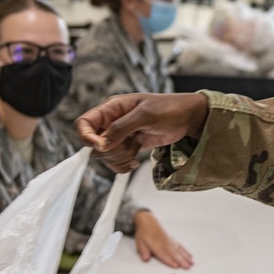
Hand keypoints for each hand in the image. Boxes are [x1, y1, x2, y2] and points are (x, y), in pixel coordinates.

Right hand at [76, 93, 208, 172]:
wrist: (188, 119)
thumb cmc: (169, 109)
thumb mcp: (146, 115)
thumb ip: (122, 128)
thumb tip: (101, 144)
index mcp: (112, 108)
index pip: (84, 123)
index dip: (86, 136)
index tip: (100, 146)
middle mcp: (112, 122)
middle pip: (94, 145)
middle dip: (111, 151)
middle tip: (130, 145)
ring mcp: (120, 136)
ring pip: (105, 156)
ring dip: (119, 158)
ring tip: (136, 150)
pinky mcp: (129, 147)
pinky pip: (116, 162)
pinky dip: (123, 165)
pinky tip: (135, 161)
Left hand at [133, 211, 193, 268]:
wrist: (148, 221)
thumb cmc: (143, 233)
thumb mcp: (139, 242)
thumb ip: (143, 251)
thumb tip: (145, 259)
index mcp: (156, 245)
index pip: (164, 254)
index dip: (170, 260)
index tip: (176, 265)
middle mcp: (164, 243)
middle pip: (174, 253)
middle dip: (181, 260)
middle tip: (188, 266)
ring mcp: (169, 241)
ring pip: (179, 250)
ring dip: (185, 257)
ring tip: (191, 263)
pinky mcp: (172, 240)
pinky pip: (180, 246)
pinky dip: (185, 251)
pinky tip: (190, 256)